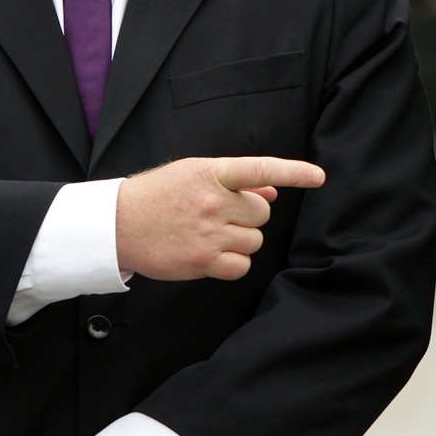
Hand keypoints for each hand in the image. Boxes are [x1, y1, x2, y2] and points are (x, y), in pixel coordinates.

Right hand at [116, 156, 325, 280]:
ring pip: (254, 240)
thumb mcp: (194, 174)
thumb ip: (235, 181)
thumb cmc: (158, 195)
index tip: (319, 176)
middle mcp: (213, 201)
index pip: (260, 169)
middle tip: (221, 214)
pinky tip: (213, 254)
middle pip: (262, 212)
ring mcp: (208, 233)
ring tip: (212, 233)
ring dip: (241, 239)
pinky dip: (234, 263)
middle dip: (249, 215)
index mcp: (211, 172)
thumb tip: (273, 189)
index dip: (293, 172)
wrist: (117, 224)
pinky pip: (242, 266)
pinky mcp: (202, 262)